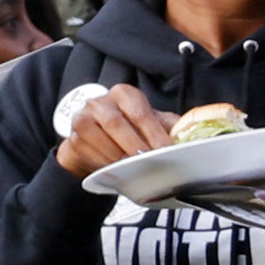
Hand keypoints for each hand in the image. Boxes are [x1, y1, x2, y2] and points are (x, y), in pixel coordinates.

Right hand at [51, 83, 177, 174]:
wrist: (100, 142)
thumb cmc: (131, 131)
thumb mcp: (154, 125)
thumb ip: (171, 128)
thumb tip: (192, 137)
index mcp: (125, 95)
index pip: (140, 112)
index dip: (154, 133)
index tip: (166, 150)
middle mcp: (101, 102)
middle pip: (115, 122)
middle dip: (133, 145)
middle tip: (149, 161)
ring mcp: (83, 118)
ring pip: (95, 135)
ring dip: (116, 155)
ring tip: (133, 168)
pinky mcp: (73, 136)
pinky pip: (85, 150)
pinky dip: (102, 161)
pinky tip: (115, 169)